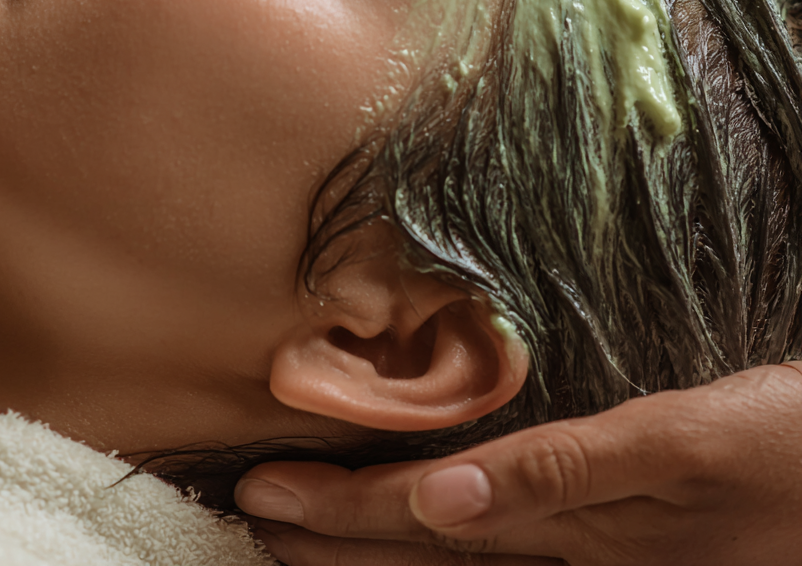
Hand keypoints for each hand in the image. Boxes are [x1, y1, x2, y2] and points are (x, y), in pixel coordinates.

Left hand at [235, 362, 801, 564]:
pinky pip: (513, 557)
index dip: (341, 509)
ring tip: (293, 535)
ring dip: (370, 550)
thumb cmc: (781, 447)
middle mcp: (569, 551)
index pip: (425, 516)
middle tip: (250, 515)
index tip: (261, 492)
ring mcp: (594, 559)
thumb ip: (567, 472)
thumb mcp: (682, 444)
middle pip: (426, 550)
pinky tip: (420, 538)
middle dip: (332, 536)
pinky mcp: (618, 544)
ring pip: (457, 561)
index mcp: (572, 519)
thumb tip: (449, 495)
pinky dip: (446, 547)